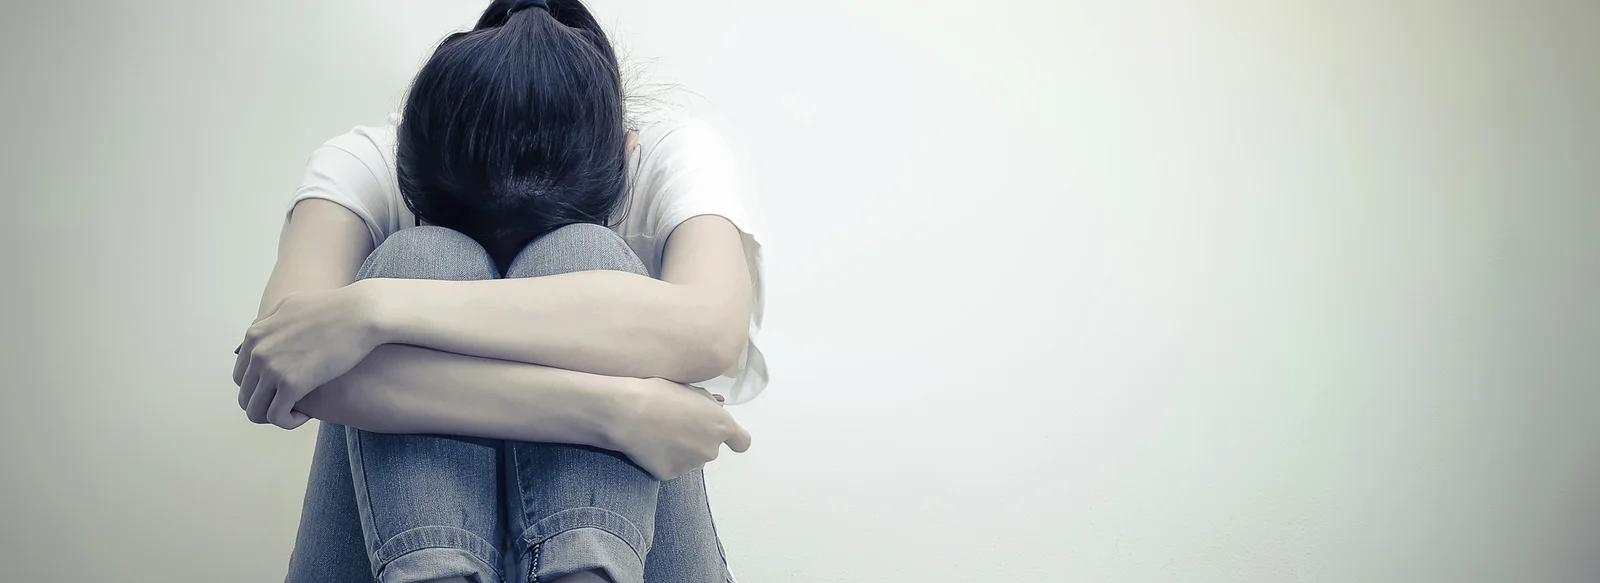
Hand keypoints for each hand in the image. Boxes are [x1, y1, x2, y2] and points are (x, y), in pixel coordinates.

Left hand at [233, 282, 382, 428]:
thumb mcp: (292, 304)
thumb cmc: (336, 307)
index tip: (283, 390)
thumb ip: (270, 320)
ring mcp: (272, 368)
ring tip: (298, 412)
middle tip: (292, 404)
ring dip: (275, 417)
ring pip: (255, 411)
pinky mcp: (292, 383)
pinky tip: (307, 415)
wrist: (362, 312)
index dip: (260, 389)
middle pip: (246, 395)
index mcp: (255, 335)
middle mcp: (258, 352)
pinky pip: (277, 416)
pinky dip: (289, 422)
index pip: (241, 376)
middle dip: (266, 405)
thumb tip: (256, 333)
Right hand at [609, 378, 751, 479]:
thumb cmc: (658, 393)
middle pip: (711, 449)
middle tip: (675, 425)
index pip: (742, 442)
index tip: (727, 437)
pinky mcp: (670, 475)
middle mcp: (711, 449)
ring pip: (692, 459)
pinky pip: (672, 468)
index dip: (735, 439)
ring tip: (660, 434)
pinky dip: (664, 460)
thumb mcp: (689, 389)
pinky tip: (650, 446)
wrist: (627, 412)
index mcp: (721, 425)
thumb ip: (708, 402)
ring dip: (682, 451)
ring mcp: (691, 465)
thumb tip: (717, 407)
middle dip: (698, 440)